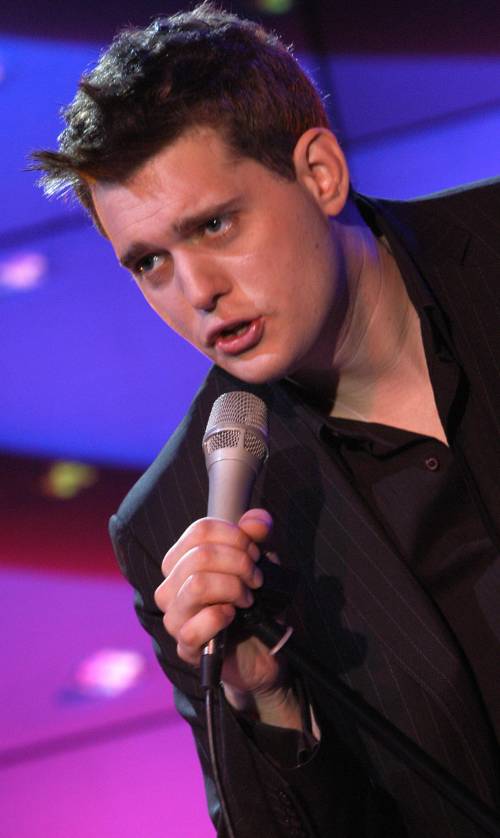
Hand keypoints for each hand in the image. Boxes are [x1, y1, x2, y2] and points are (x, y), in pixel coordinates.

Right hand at [154, 509, 301, 727]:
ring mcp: (174, 617)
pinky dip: (221, 616)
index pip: (200, 531)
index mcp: (182, 561)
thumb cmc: (253, 603)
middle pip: (199, 556)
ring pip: (197, 585)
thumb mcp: (259, 563)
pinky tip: (233, 618)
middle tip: (256, 579)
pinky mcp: (185, 647)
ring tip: (248, 598)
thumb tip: (258, 521)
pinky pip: (195, 625)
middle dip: (239, 563)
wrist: (262, 650)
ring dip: (232, 588)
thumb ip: (256, 537)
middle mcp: (170, 586)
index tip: (255, 552)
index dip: (234, 536)